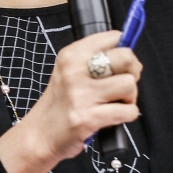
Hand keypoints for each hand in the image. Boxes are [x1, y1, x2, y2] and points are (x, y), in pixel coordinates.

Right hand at [0, 30, 141, 172]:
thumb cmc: (60, 103)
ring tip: (116, 103)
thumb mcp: (69, 71)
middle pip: (126, 58)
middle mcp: (75, 71)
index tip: (120, 64)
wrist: (39, 135)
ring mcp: (81, 95)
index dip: (124, 52)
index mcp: (71, 55)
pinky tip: (114, 116)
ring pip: (129, 84)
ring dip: (130, 97)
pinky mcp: (88, 118)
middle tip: (124, 84)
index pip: (113, 38)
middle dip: (133, 72)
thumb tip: (131, 58)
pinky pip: (128, 111)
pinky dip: (128, 115)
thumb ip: (95, 60)